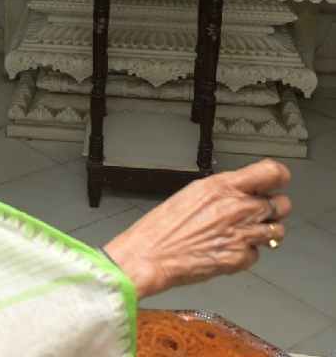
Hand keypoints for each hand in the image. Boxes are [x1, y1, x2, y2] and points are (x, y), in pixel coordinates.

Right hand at [103, 159, 290, 298]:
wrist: (149, 256)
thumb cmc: (161, 227)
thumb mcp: (191, 194)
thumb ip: (222, 191)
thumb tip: (241, 191)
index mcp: (222, 186)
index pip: (273, 172)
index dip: (278, 177)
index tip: (276, 182)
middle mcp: (237, 208)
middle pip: (282, 204)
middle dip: (272, 209)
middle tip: (258, 213)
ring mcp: (242, 234)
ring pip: (277, 231)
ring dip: (264, 232)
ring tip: (244, 234)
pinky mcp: (240, 258)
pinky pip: (257, 253)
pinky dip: (246, 253)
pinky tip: (227, 249)